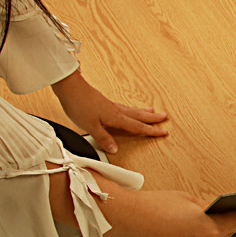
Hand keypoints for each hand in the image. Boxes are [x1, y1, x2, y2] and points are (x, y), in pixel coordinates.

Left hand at [51, 69, 167, 154]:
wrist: (70, 87)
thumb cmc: (79, 105)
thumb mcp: (90, 126)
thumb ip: (103, 138)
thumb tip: (114, 149)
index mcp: (116, 118)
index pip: (137, 126)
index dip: (151, 130)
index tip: (163, 132)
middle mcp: (116, 111)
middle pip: (139, 115)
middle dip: (153, 118)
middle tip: (165, 117)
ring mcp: (111, 106)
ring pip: (132, 110)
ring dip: (144, 112)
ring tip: (152, 111)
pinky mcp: (104, 103)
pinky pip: (124, 108)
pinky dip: (131, 110)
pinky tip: (128, 110)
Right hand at [100, 189, 235, 236]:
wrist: (125, 220)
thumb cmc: (152, 207)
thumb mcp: (188, 200)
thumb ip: (207, 208)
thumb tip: (216, 213)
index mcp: (209, 230)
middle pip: (224, 234)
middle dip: (225, 223)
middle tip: (226, 213)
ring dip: (208, 234)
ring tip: (198, 222)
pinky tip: (185, 234)